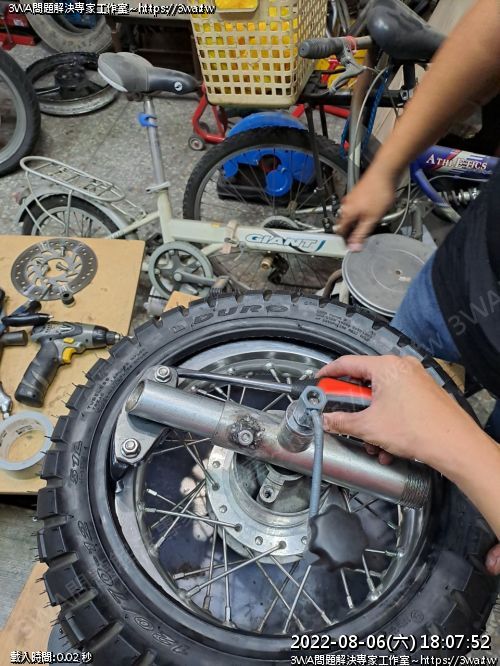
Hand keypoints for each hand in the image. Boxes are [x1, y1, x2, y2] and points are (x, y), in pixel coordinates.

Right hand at [317, 355, 479, 466]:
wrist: (455, 445)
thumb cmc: (420, 429)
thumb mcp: (369, 427)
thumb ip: (341, 421)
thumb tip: (327, 420)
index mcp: (386, 367)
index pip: (346, 363)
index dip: (328, 374)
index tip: (319, 382)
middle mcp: (401, 367)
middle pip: (364, 381)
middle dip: (353, 406)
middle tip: (342, 416)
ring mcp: (415, 379)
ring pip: (380, 396)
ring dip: (371, 419)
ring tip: (372, 440)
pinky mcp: (423, 393)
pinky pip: (396, 402)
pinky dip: (387, 420)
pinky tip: (387, 442)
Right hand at [337, 169, 395, 250]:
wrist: (384, 171)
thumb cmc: (378, 191)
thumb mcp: (372, 218)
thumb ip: (361, 233)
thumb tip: (354, 247)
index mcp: (346, 213)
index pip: (339, 232)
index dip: (343, 242)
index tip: (349, 247)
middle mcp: (346, 205)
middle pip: (344, 223)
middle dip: (350, 232)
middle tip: (358, 239)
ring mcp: (351, 198)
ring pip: (351, 215)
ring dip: (356, 222)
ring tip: (366, 225)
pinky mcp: (358, 193)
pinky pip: (356, 207)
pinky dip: (361, 213)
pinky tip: (371, 213)